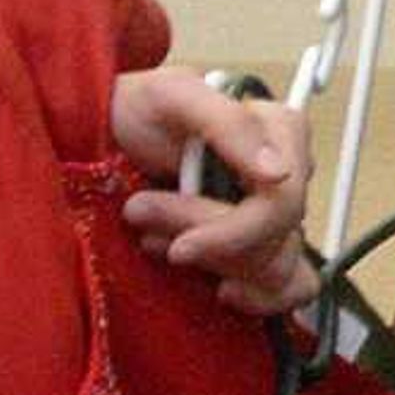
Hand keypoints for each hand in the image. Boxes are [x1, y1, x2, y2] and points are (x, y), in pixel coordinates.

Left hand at [109, 69, 319, 316]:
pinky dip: (258, 299)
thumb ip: (228, 124)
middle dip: (203, 239)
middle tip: (143, 218)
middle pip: (273, 240)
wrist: (102, 138)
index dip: (233, 234)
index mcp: (280, 133)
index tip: (179, 246)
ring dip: (211, 265)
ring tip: (155, 239)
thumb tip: (278, 172)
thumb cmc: (135, 109)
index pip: (283, 204)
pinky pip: (292, 287)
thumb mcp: (171, 95)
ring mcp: (271, 215)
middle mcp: (284, 175)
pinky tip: (219, 290)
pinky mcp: (258, 247)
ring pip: (273, 269)